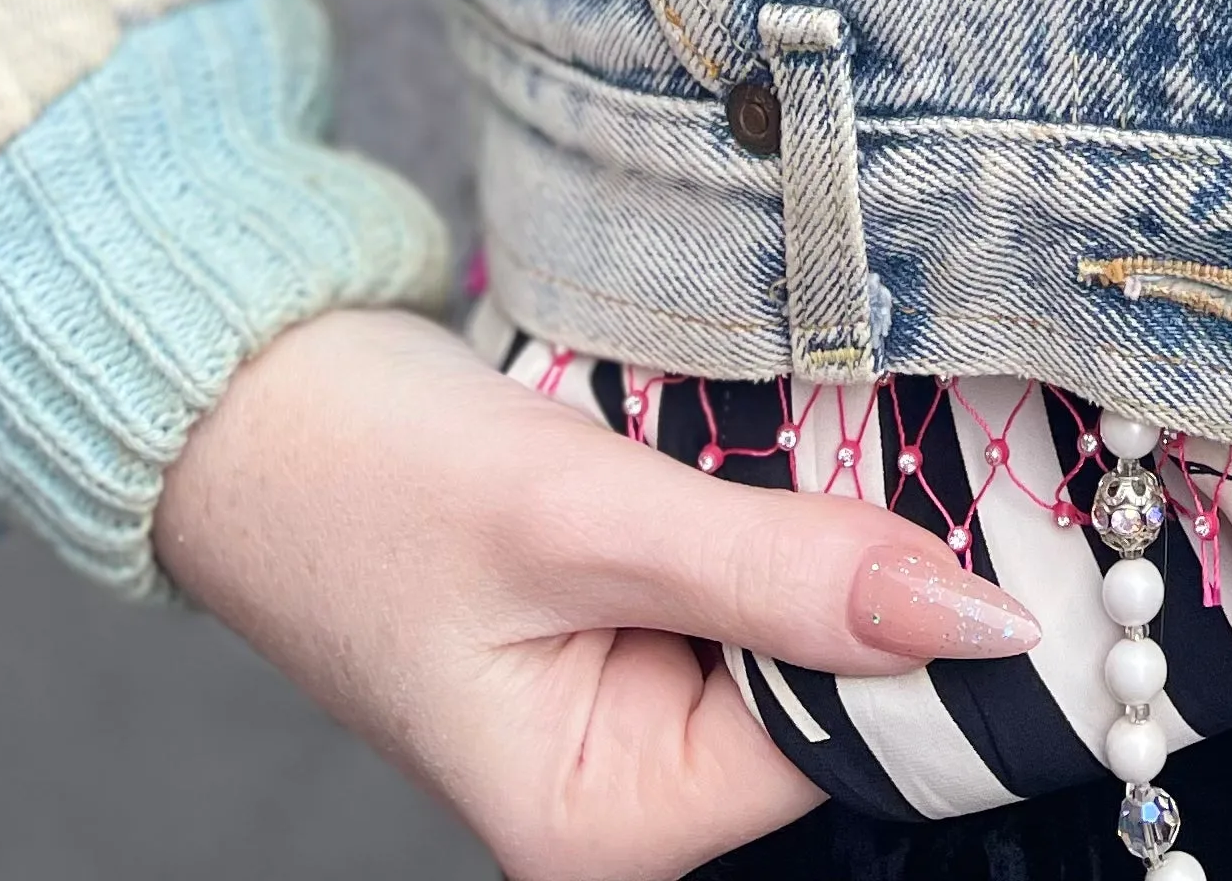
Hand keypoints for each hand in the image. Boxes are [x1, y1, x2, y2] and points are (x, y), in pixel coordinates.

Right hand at [151, 307, 1039, 878]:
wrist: (248, 408)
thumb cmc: (368, 479)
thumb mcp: (581, 514)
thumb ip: (783, 569)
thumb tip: (982, 622)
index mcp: (609, 824)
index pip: (847, 739)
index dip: (903, 620)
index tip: (948, 491)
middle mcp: (631, 798)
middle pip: (835, 688)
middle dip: (855, 562)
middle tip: (832, 429)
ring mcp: (632, 714)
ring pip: (802, 619)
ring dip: (807, 520)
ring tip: (753, 424)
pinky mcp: (632, 632)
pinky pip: (751, 577)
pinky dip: (759, 502)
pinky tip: (727, 437)